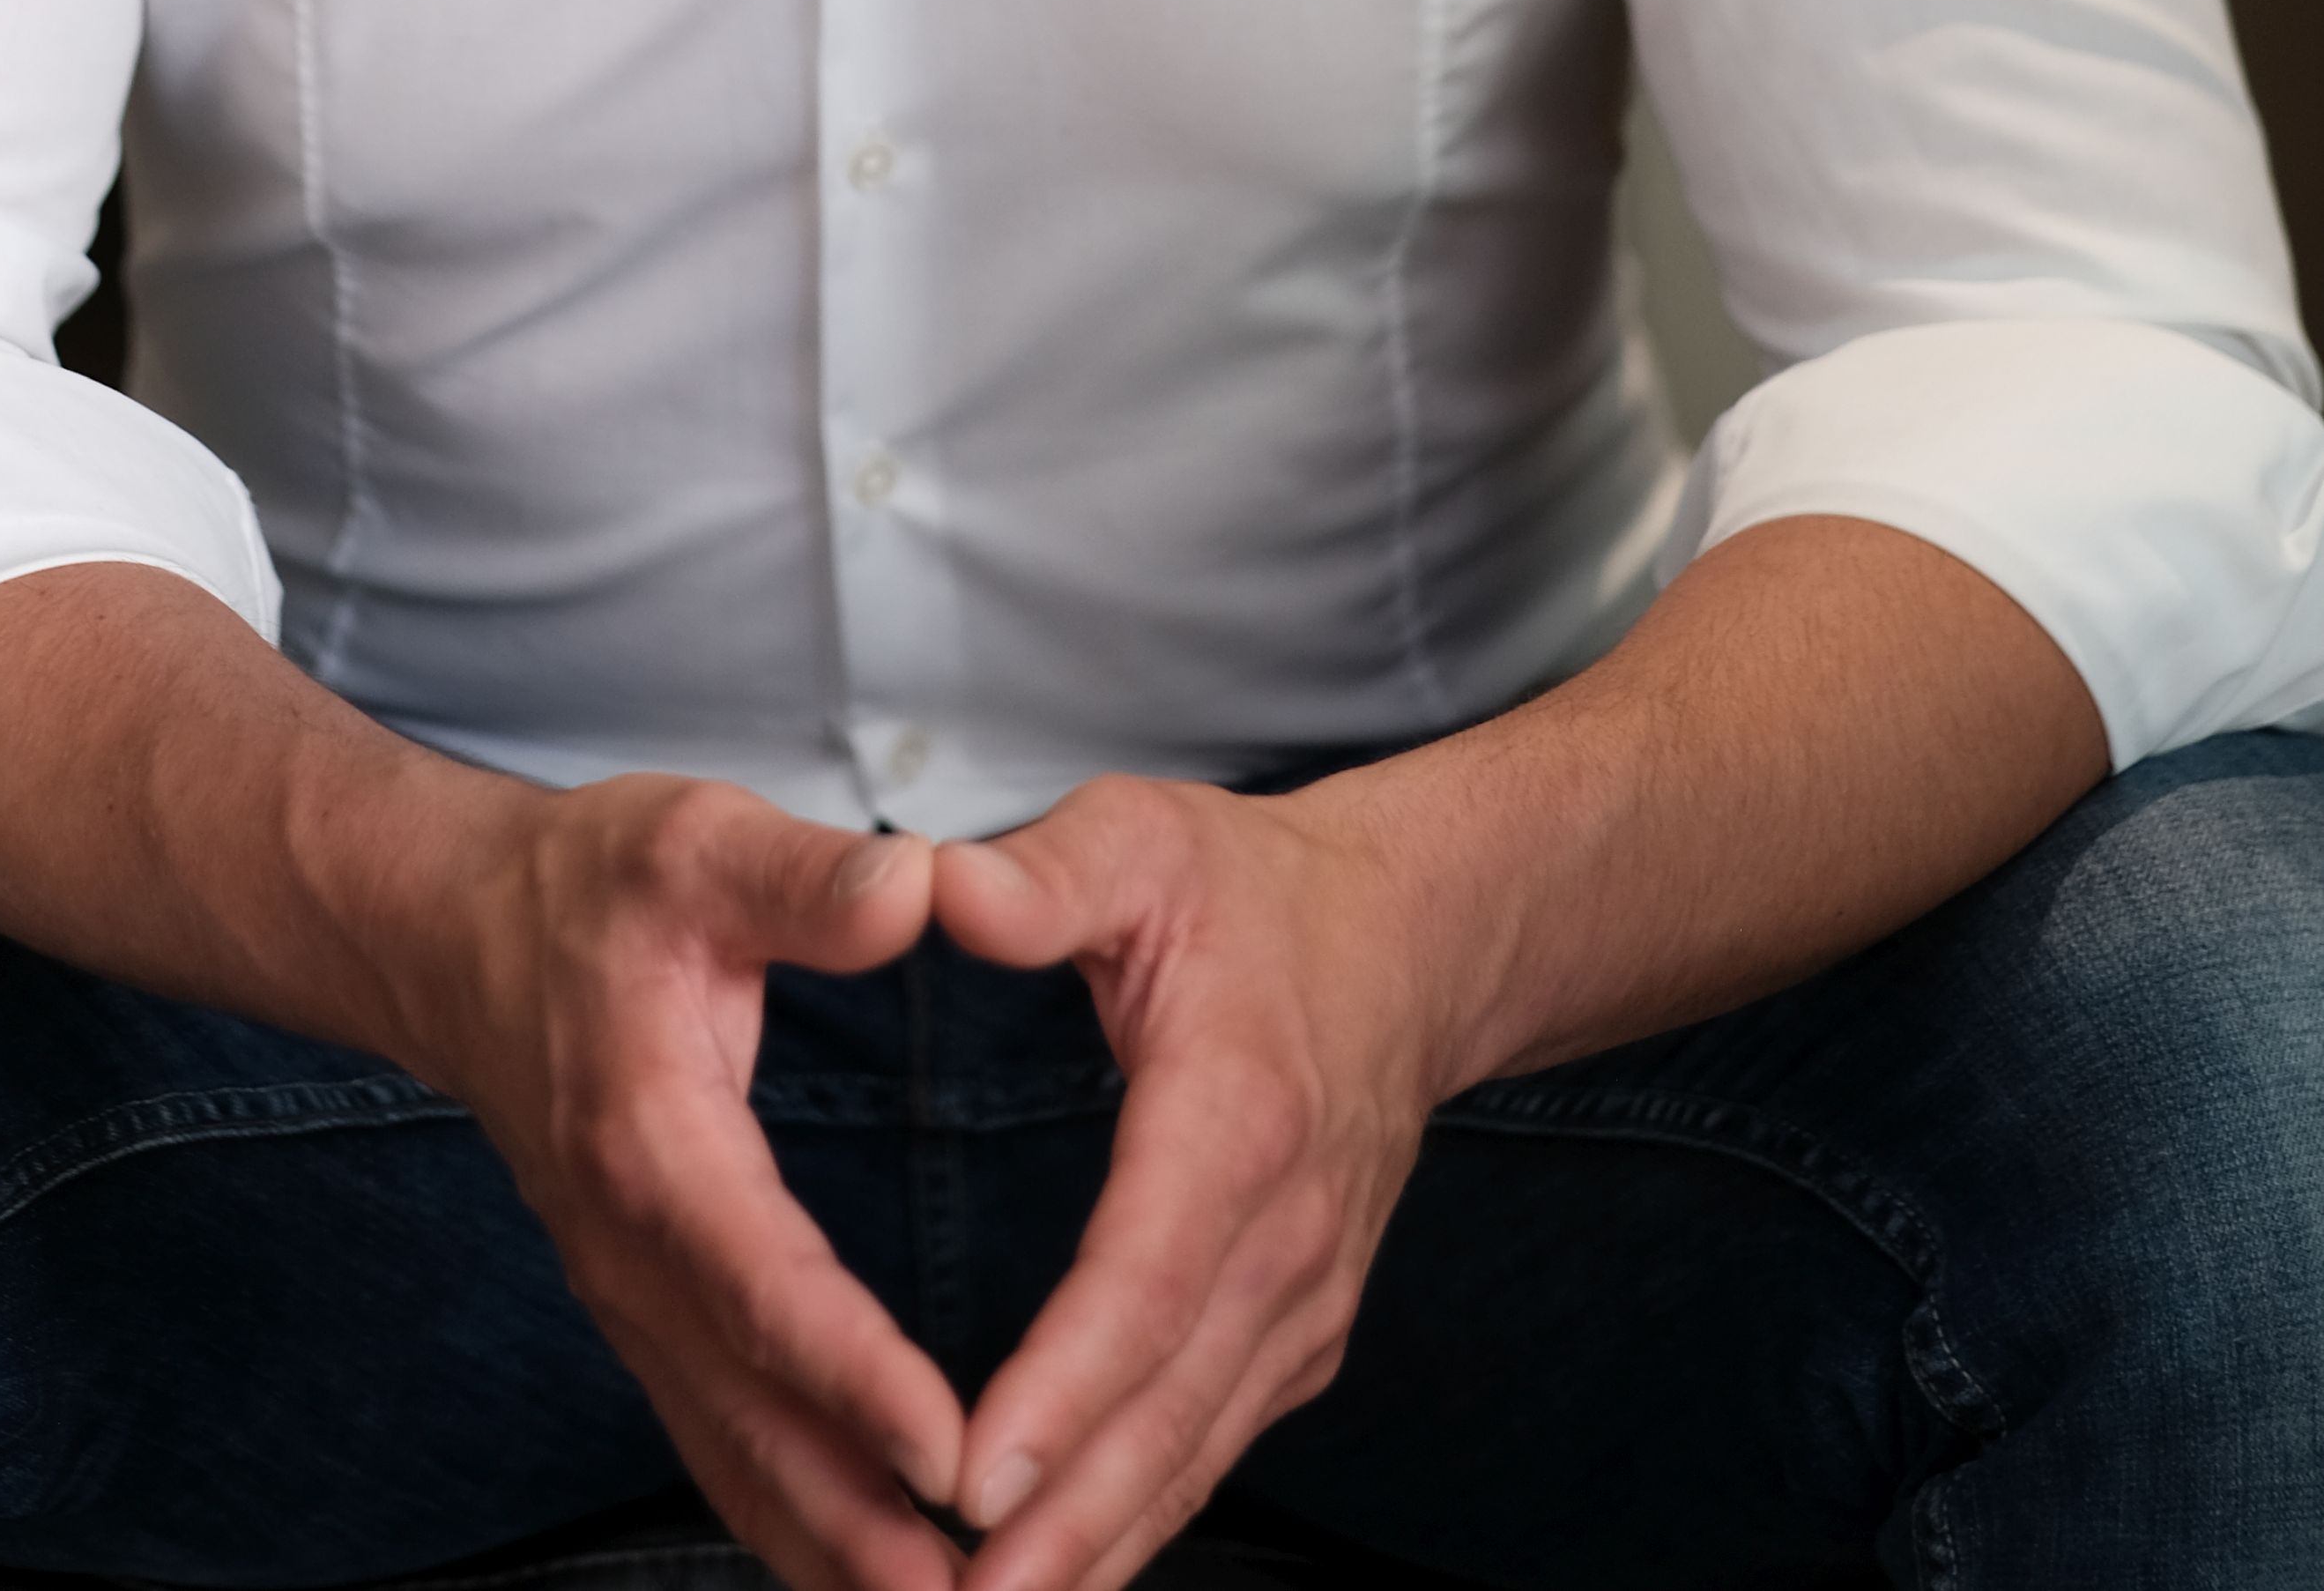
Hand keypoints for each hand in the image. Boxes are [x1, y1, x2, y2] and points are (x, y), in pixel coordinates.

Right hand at [417, 776, 968, 1590]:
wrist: (454, 938)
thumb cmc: (587, 889)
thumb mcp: (695, 842)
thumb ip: (807, 877)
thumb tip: (916, 889)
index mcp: (653, 1146)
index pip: (766, 1290)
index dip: (858, 1379)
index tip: (953, 1455)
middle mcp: (632, 1255)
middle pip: (754, 1423)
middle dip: (865, 1529)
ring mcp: (630, 1303)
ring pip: (738, 1461)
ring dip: (837, 1552)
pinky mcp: (644, 1318)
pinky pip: (724, 1446)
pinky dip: (798, 1523)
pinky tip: (872, 1571)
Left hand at [928, 780, 1445, 1590]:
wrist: (1406, 948)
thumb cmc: (1251, 893)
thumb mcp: (1142, 837)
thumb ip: (1046, 874)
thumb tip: (946, 891)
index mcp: (1237, 1114)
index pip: (1144, 1279)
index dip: (1064, 1389)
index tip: (974, 1475)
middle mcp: (1285, 1233)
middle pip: (1168, 1407)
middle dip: (1066, 1524)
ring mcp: (1301, 1299)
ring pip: (1192, 1453)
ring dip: (1094, 1550)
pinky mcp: (1295, 1337)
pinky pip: (1207, 1445)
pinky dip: (1133, 1523)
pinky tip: (1055, 1576)